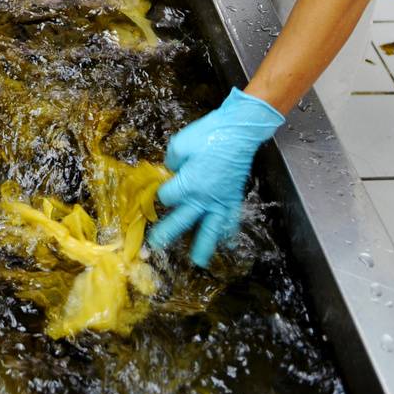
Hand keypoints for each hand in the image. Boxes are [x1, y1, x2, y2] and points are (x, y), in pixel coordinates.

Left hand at [147, 88, 283, 267]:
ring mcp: (220, 200)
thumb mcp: (180, 143)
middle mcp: (203, 198)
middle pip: (182, 221)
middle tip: (155, 246)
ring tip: (198, 262)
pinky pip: (231, 220)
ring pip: (210, 229)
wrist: (238, 132)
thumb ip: (171, 162)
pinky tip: (227, 243)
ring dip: (203, 246)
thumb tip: (170, 171)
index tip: (158, 189)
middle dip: (167, 233)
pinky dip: (229, 233)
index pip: (166, 198)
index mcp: (188, 184)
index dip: (160, 193)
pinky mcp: (233, 198)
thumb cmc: (208, 135)